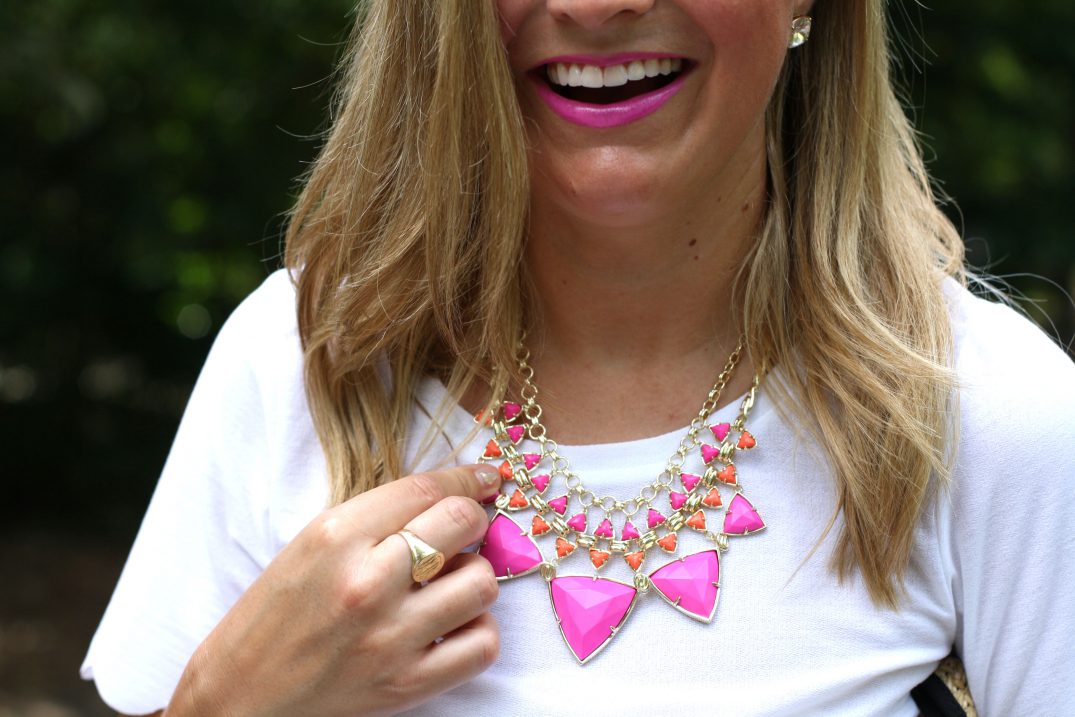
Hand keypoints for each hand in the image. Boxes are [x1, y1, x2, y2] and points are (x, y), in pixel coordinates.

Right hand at [165, 464, 502, 716]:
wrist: (240, 697)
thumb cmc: (275, 616)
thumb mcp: (312, 545)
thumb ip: (378, 518)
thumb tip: (451, 496)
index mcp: (335, 538)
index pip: (425, 489)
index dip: (466, 477)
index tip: (486, 478)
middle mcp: (367, 583)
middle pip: (462, 523)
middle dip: (473, 518)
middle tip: (465, 528)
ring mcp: (390, 637)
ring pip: (481, 583)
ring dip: (474, 576)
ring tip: (449, 583)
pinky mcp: (407, 684)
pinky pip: (482, 644)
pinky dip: (477, 630)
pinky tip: (452, 625)